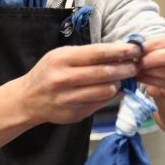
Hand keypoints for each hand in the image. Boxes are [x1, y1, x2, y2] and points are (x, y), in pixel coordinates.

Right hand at [19, 43, 141, 124]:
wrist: (28, 99)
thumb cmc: (48, 73)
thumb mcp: (60, 56)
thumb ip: (86, 55)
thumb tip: (118, 52)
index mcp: (61, 60)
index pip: (97, 53)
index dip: (119, 51)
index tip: (135, 50)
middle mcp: (64, 79)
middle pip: (104, 73)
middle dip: (125, 69)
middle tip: (136, 66)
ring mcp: (69, 99)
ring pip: (105, 91)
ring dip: (119, 84)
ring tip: (124, 78)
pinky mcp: (75, 114)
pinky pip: (100, 103)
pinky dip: (108, 96)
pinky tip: (111, 90)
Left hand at [137, 29, 164, 98]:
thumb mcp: (164, 43)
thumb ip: (154, 43)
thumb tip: (138, 45)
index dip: (158, 43)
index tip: (141, 47)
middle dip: (159, 57)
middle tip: (140, 60)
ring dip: (154, 70)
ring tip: (139, 68)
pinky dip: (152, 81)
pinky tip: (141, 77)